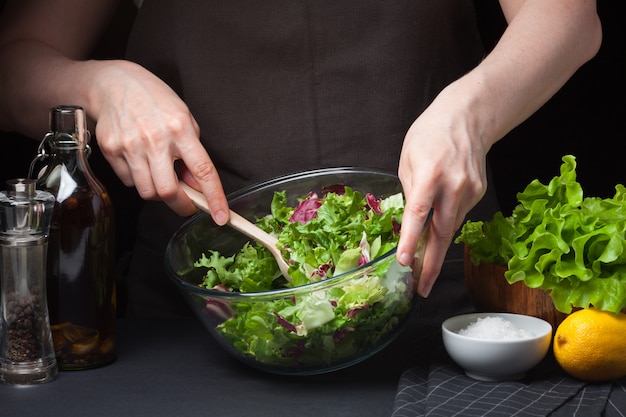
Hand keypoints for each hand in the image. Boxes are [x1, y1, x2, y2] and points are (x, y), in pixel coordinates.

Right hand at [89, 60, 228, 224]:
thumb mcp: (184, 118)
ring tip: (160, 175)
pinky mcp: (111, 151)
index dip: (214, 198)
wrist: (112, 84)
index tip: (221, 217)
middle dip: (181, 205)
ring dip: (159, 193)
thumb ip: (191, 153)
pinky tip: (140, 162)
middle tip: (187, 204)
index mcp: (180, 129)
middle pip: (168, 192)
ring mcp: (130, 146)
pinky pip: (129, 182)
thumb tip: (196, 186)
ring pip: (147, 192)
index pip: (203, 171)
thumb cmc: (154, 100)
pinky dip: (139, 180)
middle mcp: (155, 139)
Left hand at [396, 85, 488, 296]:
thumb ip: (410, 190)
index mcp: (430, 175)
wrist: (469, 116)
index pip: (418, 214)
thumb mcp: (408, 158)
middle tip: (421, 288)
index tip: (404, 263)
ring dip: (437, 251)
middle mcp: (454, 185)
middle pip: (441, 233)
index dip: (411, 241)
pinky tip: (438, 233)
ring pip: (451, 228)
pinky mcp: (479, 193)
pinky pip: (458, 216)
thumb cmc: (430, 134)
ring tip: (424, 273)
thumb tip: (410, 220)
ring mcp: (470, 190)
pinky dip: (447, 227)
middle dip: (430, 264)